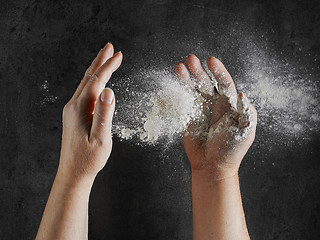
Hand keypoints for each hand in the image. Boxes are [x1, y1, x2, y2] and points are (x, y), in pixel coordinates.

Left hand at [58, 43, 122, 179]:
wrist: (73, 173)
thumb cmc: (88, 159)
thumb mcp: (100, 138)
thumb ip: (104, 114)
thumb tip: (109, 91)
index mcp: (80, 109)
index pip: (96, 82)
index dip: (108, 67)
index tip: (118, 55)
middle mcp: (73, 106)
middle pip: (88, 78)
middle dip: (100, 61)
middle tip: (110, 47)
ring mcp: (72, 110)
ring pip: (85, 84)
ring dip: (97, 70)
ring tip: (105, 58)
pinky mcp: (74, 115)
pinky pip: (85, 92)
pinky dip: (94, 82)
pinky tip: (98, 82)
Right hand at [175, 55, 256, 179]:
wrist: (213, 166)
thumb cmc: (232, 150)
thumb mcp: (245, 132)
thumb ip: (247, 113)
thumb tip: (242, 95)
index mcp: (229, 104)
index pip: (224, 83)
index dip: (218, 71)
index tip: (211, 61)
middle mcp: (215, 103)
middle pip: (206, 82)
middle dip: (199, 71)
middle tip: (190, 59)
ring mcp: (200, 109)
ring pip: (193, 89)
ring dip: (186, 77)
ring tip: (179, 66)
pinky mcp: (188, 116)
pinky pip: (183, 101)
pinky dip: (178, 91)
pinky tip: (173, 83)